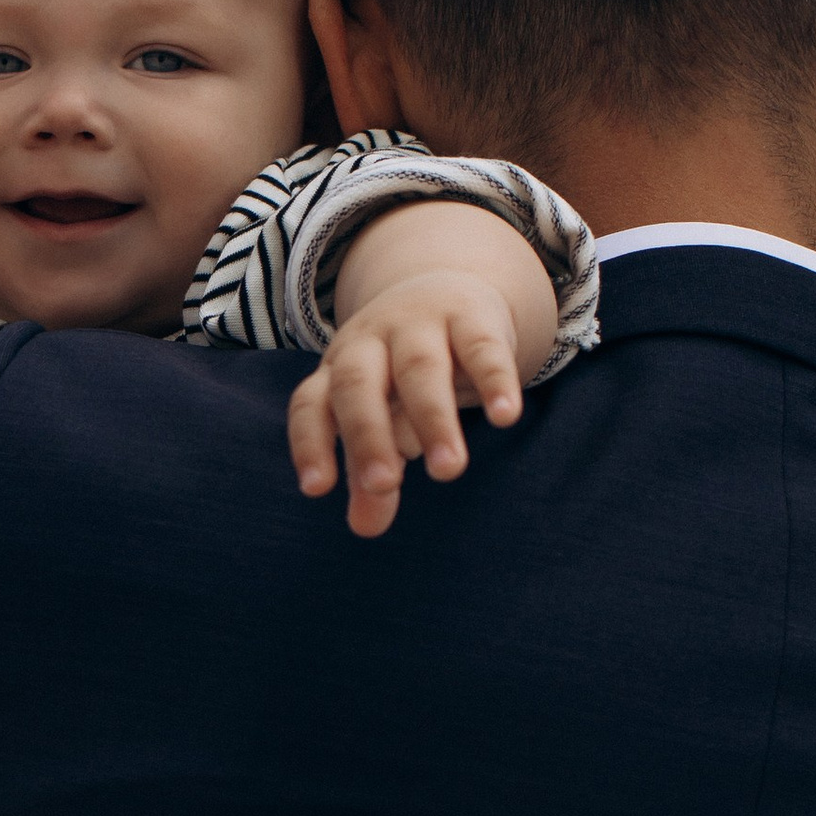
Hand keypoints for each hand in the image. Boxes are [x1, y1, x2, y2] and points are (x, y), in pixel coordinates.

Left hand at [287, 268, 531, 538]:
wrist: (447, 286)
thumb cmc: (401, 374)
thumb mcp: (383, 420)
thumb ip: (372, 474)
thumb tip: (365, 528)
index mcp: (337, 371)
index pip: (311, 404)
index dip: (310, 444)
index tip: (317, 489)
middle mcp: (369, 343)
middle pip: (357, 385)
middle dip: (367, 435)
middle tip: (384, 486)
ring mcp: (419, 325)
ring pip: (420, 369)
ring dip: (432, 419)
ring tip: (448, 470)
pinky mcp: (471, 317)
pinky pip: (481, 348)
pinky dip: (493, 381)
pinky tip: (506, 417)